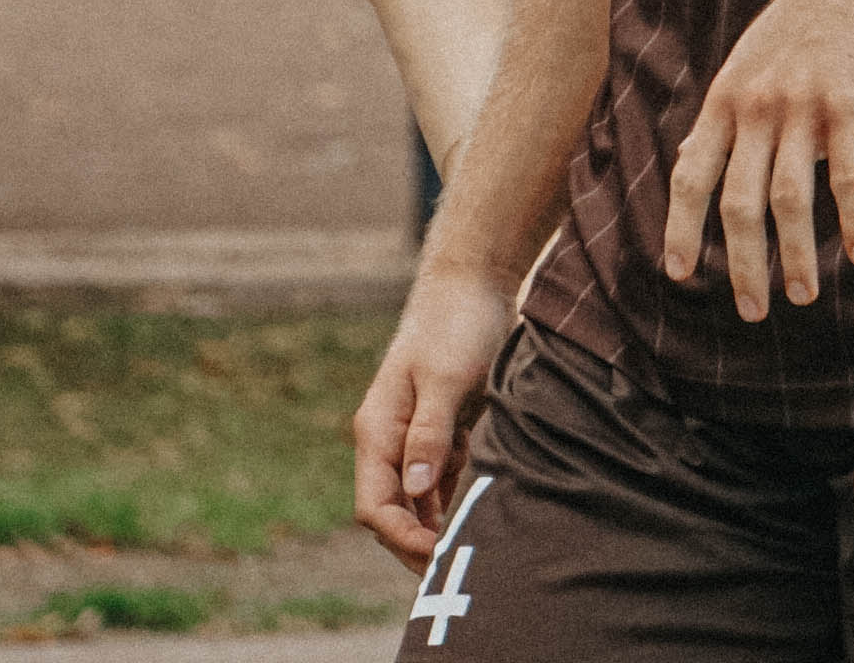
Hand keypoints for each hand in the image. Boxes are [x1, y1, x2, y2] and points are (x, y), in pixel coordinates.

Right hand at [351, 262, 516, 570]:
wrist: (474, 282)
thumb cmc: (458, 325)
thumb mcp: (447, 379)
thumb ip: (430, 434)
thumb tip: (416, 493)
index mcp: (378, 431)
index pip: (374, 506)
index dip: (401, 537)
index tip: (438, 553)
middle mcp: (390, 439)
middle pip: (393, 511)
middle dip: (417, 544)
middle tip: (456, 572)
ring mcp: (415, 436)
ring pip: (418, 500)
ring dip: (437, 527)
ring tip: (471, 555)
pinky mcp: (442, 429)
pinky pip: (441, 480)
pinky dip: (454, 501)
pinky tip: (479, 516)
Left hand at [663, 0, 853, 318]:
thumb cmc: (806, 21)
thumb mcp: (752, 61)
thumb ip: (728, 112)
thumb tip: (695, 157)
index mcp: (726, 99)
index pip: (692, 177)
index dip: (682, 230)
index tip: (681, 275)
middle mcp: (756, 108)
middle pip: (738, 203)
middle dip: (742, 264)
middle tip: (752, 310)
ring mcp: (802, 108)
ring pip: (790, 200)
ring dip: (794, 256)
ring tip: (803, 296)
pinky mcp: (849, 107)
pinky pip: (846, 177)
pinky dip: (852, 220)